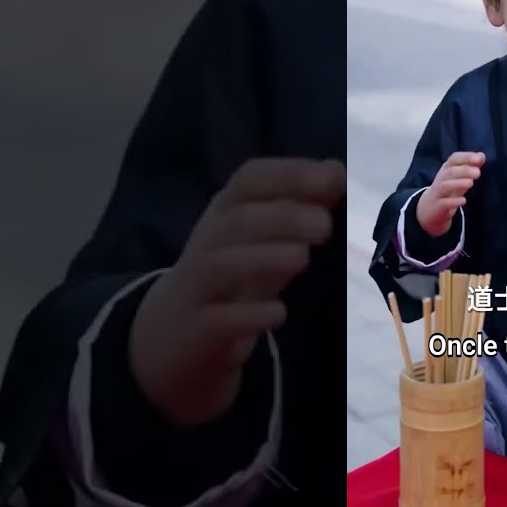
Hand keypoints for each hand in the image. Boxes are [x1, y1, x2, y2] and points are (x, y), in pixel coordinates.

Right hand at [130, 158, 344, 427]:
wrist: (172, 334)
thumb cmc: (229, 276)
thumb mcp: (261, 239)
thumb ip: (297, 207)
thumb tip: (335, 172)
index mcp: (226, 212)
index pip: (249, 180)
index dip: (289, 175)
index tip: (333, 180)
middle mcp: (208, 242)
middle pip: (237, 221)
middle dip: (283, 218)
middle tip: (325, 225)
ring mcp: (198, 287)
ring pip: (221, 266)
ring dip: (264, 258)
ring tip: (303, 258)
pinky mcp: (196, 329)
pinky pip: (216, 320)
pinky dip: (248, 315)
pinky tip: (279, 312)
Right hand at [417, 151, 484, 237]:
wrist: (429, 208)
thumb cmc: (448, 190)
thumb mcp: (458, 177)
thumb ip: (470, 167)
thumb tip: (482, 156)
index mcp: (446, 169)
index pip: (454, 159)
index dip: (466, 157)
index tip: (479, 159)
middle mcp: (441, 179)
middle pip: (450, 172)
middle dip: (464, 170)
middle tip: (478, 173)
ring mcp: (438, 193)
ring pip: (445, 186)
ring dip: (458, 183)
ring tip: (471, 183)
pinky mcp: (438, 206)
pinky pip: (444, 203)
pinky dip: (454, 201)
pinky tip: (463, 201)